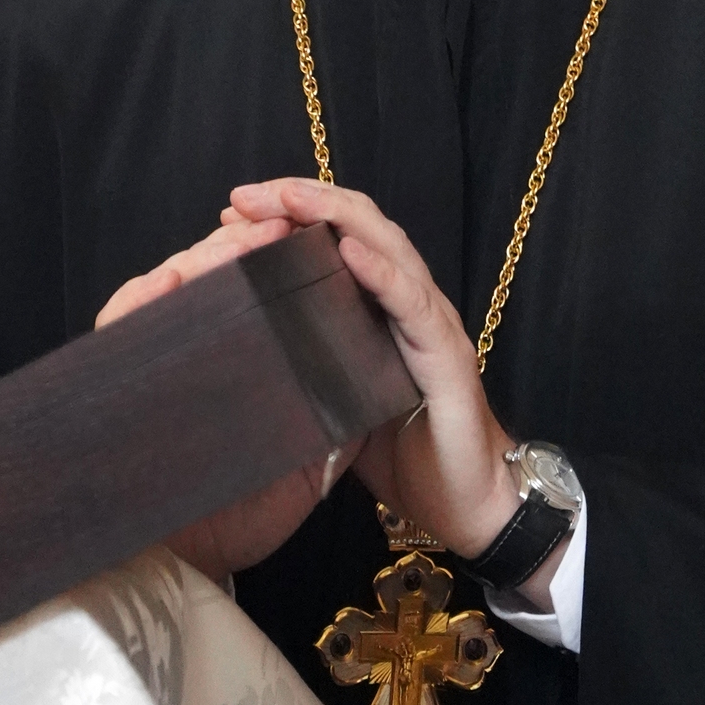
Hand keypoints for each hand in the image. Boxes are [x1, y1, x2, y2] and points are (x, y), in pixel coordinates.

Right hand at [94, 213, 362, 578]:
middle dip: (243, 244)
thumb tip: (369, 368)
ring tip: (241, 242)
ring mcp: (153, 365)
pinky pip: (123, 324)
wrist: (191, 570)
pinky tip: (173, 281)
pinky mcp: (118, 379)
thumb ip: (334, 412)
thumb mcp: (308, 459)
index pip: (246, 293)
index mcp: (234, 367)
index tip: (305, 234)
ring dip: (204, 259)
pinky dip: (144, 298)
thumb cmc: (239, 520)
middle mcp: (189, 358)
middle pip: (206, 276)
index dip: (271, 257)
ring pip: (167, 285)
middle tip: (278, 226)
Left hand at [227, 179, 523, 559]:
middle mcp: (412, 304)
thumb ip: (311, 364)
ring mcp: (433, 325)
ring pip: (389, 248)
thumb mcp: (341, 401)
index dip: (291, 215)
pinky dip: (380, 273)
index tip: (234, 210)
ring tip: (288, 199)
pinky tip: (347, 251)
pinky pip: (414, 305)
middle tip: (244, 195)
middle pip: (360, 226)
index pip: (339, 237)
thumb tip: (246, 348)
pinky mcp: (449, 358)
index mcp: (384, 309)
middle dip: (302, 200)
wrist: (470, 509)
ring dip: (336, 217)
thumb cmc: (407, 457)